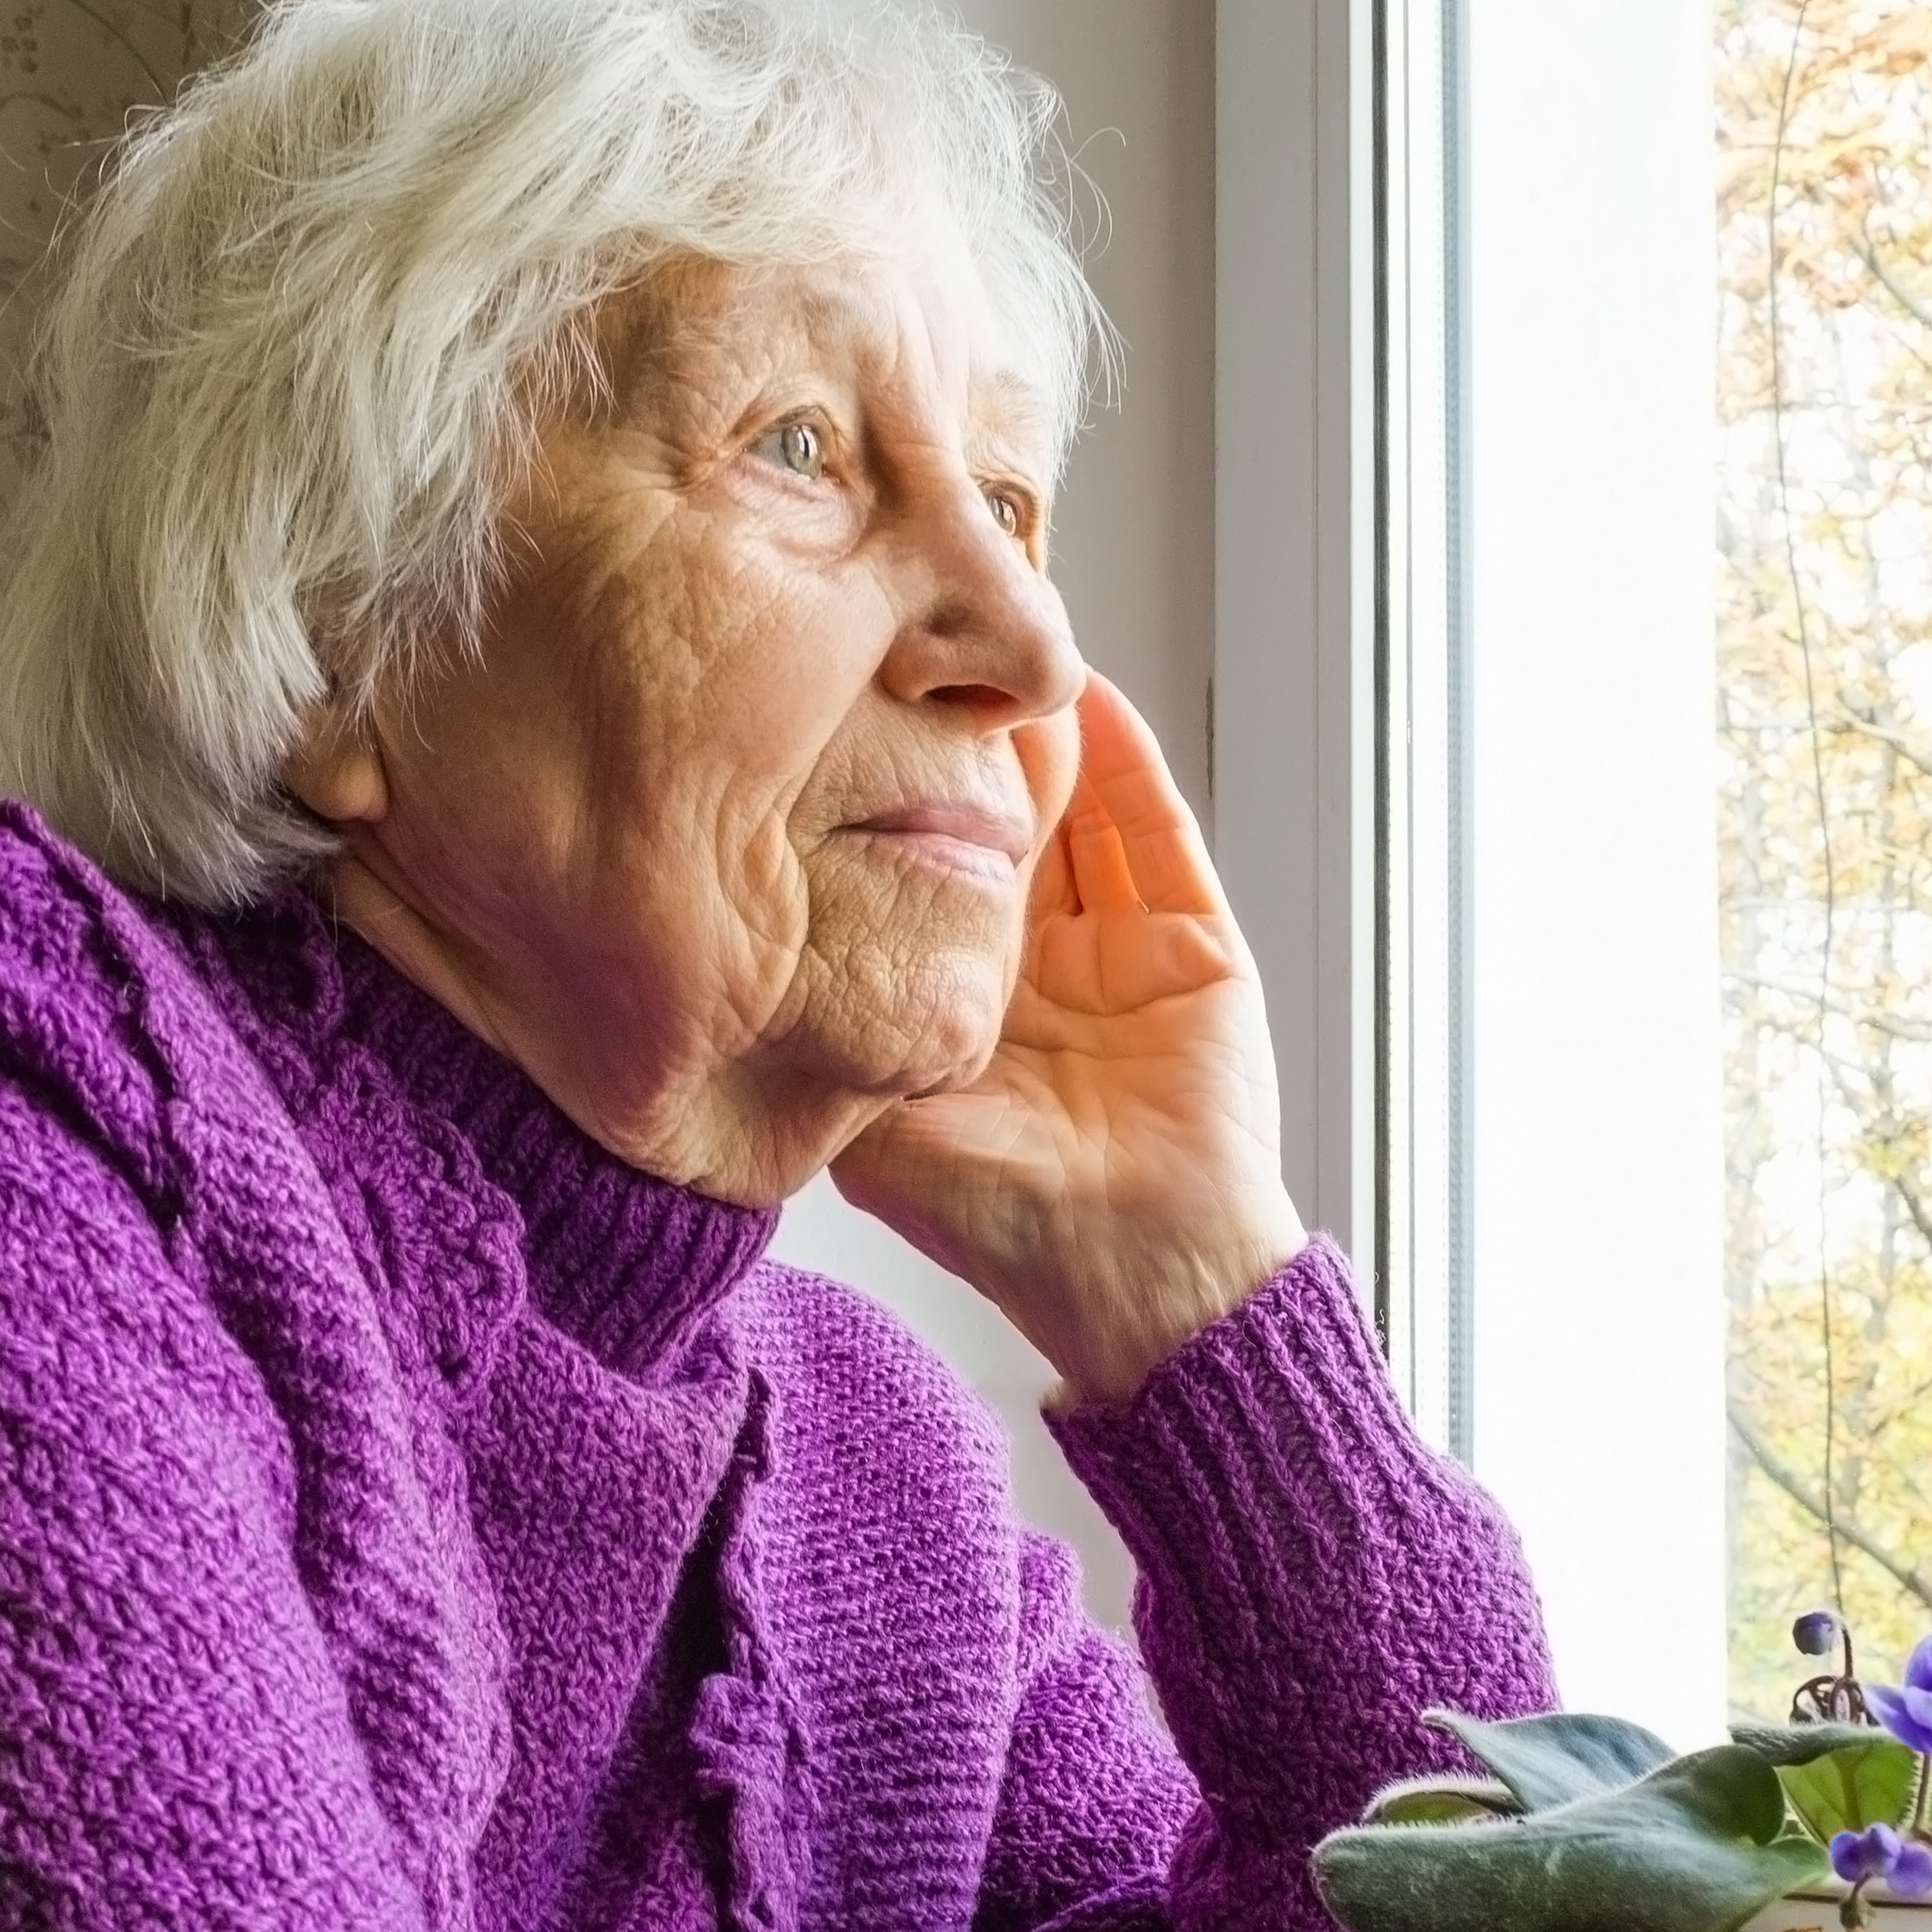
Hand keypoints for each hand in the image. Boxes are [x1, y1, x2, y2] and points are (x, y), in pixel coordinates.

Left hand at [831, 675, 1306, 1403]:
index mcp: (959, 1003)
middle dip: (960, 747)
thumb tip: (740, 965)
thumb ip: (827, 1047)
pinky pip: (1156, 833)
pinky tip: (1087, 698)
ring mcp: (1116, 947)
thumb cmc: (1005, 1223)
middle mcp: (1033, 966)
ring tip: (993, 655)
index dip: (885, 802)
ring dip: (1038, 735)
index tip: (842, 726)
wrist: (1140, 1276)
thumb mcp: (875, 1127)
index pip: (917, 873)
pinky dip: (1125, 761)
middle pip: (996, 826)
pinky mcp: (1191, 943)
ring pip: (1074, 813)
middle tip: (918, 658)